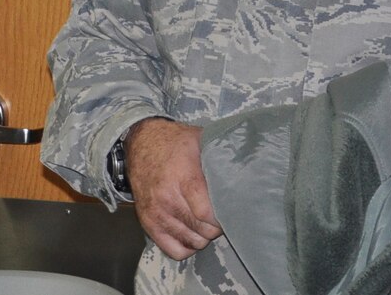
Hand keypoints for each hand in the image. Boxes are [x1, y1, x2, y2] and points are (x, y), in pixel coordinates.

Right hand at [125, 117, 221, 258]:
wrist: (141, 143)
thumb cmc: (176, 143)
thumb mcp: (200, 141)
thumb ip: (220, 158)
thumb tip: (249, 171)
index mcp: (182, 177)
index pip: (206, 213)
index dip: (222, 217)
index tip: (231, 211)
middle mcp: (166, 198)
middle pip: (201, 230)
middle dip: (216, 226)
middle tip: (221, 215)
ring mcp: (155, 213)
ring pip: (192, 242)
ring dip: (204, 235)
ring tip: (207, 221)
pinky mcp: (147, 223)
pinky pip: (174, 250)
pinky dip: (188, 246)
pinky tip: (193, 231)